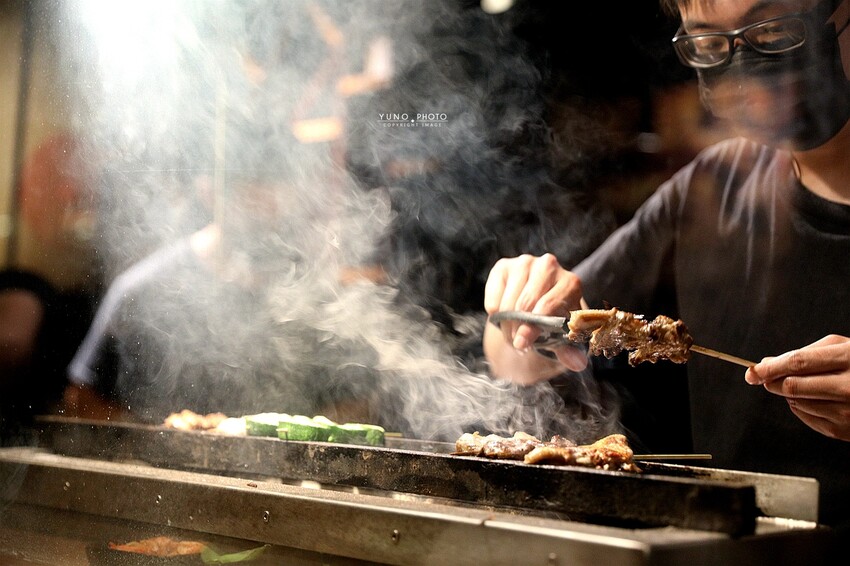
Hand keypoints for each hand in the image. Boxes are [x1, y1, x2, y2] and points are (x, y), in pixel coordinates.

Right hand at [483, 254, 586, 372]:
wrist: (538, 299)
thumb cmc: (553, 317)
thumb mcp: (562, 333)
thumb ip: (569, 349)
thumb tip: (578, 363)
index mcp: (570, 282)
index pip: (549, 305)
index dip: (533, 327)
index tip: (522, 343)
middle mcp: (549, 266)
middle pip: (526, 302)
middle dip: (518, 328)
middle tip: (516, 343)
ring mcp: (525, 263)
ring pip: (508, 301)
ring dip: (506, 324)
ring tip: (511, 334)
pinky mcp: (504, 266)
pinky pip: (494, 296)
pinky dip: (495, 312)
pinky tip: (504, 316)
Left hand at [745, 335, 849, 440]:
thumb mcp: (842, 348)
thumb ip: (805, 353)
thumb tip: (767, 362)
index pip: (799, 363)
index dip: (771, 367)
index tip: (752, 370)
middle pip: (793, 386)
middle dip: (772, 381)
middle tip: (764, 377)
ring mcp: (849, 412)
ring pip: (796, 402)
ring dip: (789, 394)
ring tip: (808, 385)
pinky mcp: (844, 431)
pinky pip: (806, 417)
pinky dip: (801, 407)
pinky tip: (817, 399)